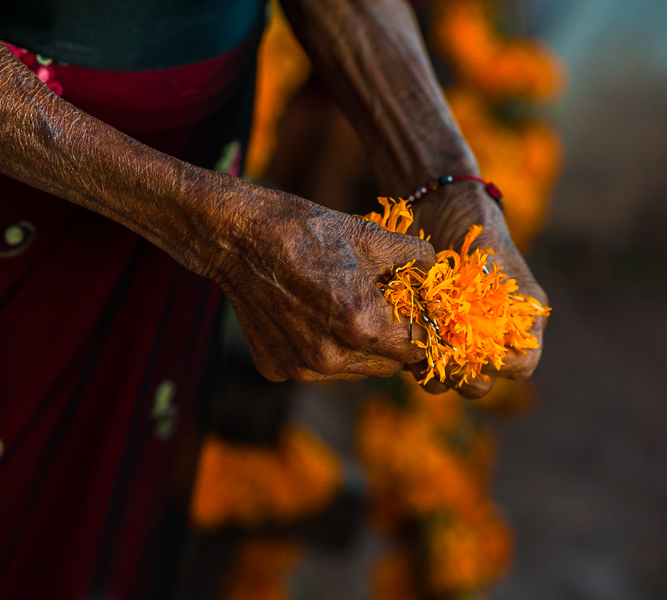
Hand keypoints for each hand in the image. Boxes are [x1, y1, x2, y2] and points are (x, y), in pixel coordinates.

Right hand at [208, 186, 435, 381]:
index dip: (424, 327)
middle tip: (380, 306)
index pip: (419, 346)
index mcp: (363, 324)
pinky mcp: (277, 370)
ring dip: (359, 348)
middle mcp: (333, 358)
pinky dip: (321, 349)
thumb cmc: (306, 232)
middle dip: (393, 339)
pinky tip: (307, 316)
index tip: (419, 312)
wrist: (239, 239)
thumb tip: (437, 273)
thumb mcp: (370, 236)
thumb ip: (416, 260)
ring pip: (355, 371)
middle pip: (389, 365)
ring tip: (340, 308)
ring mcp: (301, 369)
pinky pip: (317, 370)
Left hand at [408, 184, 549, 397]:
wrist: (437, 207)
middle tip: (441, 354)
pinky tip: (398, 334)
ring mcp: (452, 338)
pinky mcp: (422, 333)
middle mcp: (487, 335)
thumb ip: (495, 285)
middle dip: (462, 376)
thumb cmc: (474, 226)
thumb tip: (488, 322)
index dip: (502, 365)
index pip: (521, 365)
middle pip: (480, 382)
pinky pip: (417, 361)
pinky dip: (408, 355)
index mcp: (518, 319)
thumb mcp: (490, 253)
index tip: (477, 349)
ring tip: (418, 347)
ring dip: (432, 371)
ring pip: (446, 380)